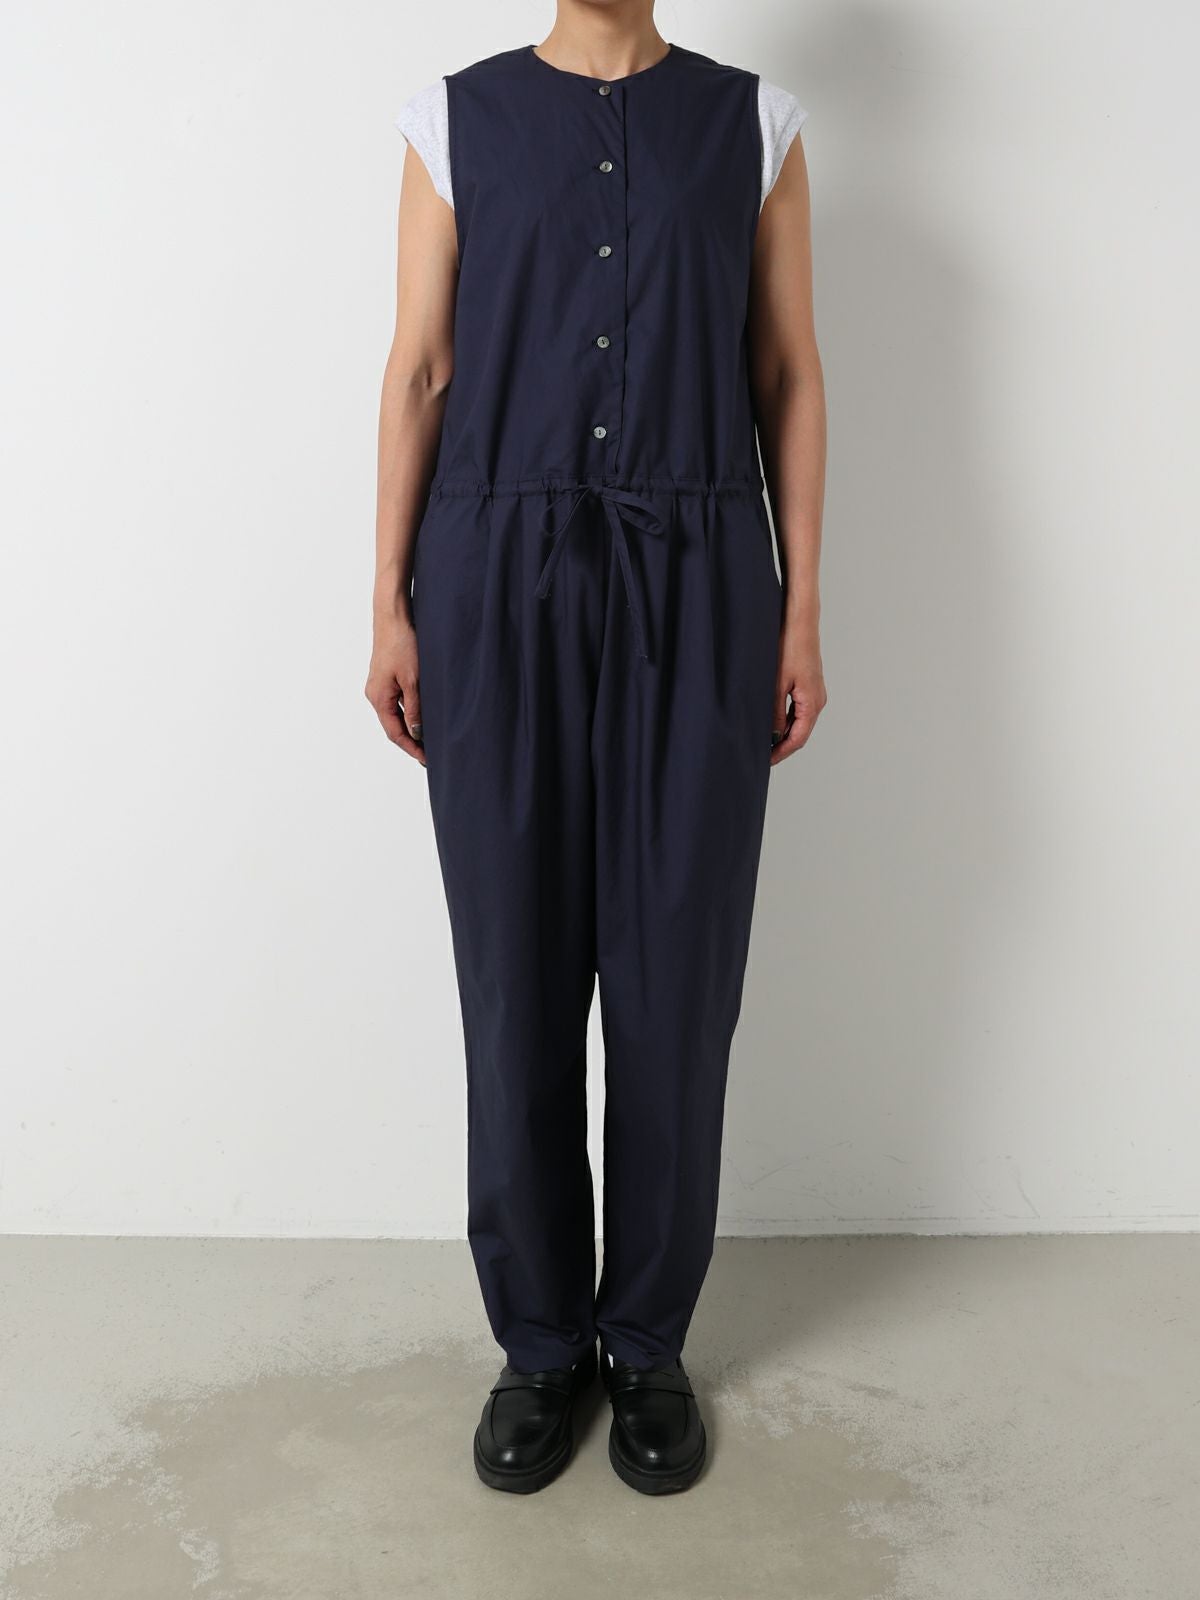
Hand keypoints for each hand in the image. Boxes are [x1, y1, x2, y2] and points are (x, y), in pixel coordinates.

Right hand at [365, 614, 424, 765]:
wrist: (393, 617)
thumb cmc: (402, 644)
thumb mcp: (413, 680)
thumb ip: (415, 708)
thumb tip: (417, 732)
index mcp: (379, 698)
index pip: (395, 733)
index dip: (411, 748)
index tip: (426, 760)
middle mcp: (375, 694)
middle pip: (394, 726)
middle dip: (412, 741)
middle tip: (431, 754)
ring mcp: (380, 686)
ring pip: (396, 714)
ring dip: (412, 726)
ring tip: (430, 738)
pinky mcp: (386, 678)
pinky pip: (397, 701)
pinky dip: (409, 712)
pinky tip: (423, 715)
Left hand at [771, 622, 825, 766]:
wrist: (800, 622)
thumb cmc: (790, 648)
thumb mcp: (777, 684)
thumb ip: (774, 713)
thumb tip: (772, 736)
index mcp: (812, 703)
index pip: (798, 738)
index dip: (781, 752)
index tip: (766, 761)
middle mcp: (817, 700)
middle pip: (800, 733)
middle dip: (782, 746)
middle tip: (762, 756)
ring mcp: (814, 692)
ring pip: (798, 722)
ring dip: (783, 733)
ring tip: (764, 741)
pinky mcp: (809, 685)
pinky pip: (798, 710)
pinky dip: (785, 720)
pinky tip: (771, 721)